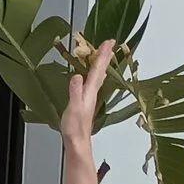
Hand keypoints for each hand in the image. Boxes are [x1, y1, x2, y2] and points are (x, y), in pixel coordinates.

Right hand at [60, 39, 116, 157]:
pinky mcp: (86, 101)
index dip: (102, 55)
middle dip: (104, 56)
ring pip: (99, 76)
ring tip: (105, 54)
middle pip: (101, 70)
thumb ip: (75, 91)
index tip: (109, 41)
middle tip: (110, 43)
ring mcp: (90, 97)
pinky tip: (95, 75)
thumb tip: (77, 76)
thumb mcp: (73, 107)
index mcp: (89, 91)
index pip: (97, 69)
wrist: (77, 141)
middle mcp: (92, 92)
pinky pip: (93, 82)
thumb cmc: (75, 126)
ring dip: (102, 64)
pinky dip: (96, 74)